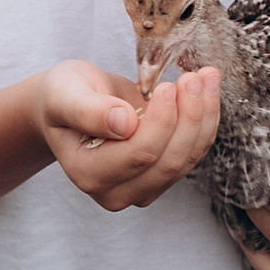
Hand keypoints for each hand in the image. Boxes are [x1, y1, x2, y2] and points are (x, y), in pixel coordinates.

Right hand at [36, 58, 222, 210]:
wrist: (73, 102)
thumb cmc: (64, 96)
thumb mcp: (65, 93)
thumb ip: (87, 110)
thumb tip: (123, 123)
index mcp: (88, 174)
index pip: (139, 155)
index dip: (162, 121)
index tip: (167, 86)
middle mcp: (115, 192)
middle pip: (169, 162)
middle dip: (189, 117)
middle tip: (193, 77)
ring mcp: (141, 189)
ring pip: (187, 159)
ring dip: (203, 117)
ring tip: (205, 77)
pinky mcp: (161, 177)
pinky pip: (193, 153)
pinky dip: (205, 121)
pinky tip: (206, 91)